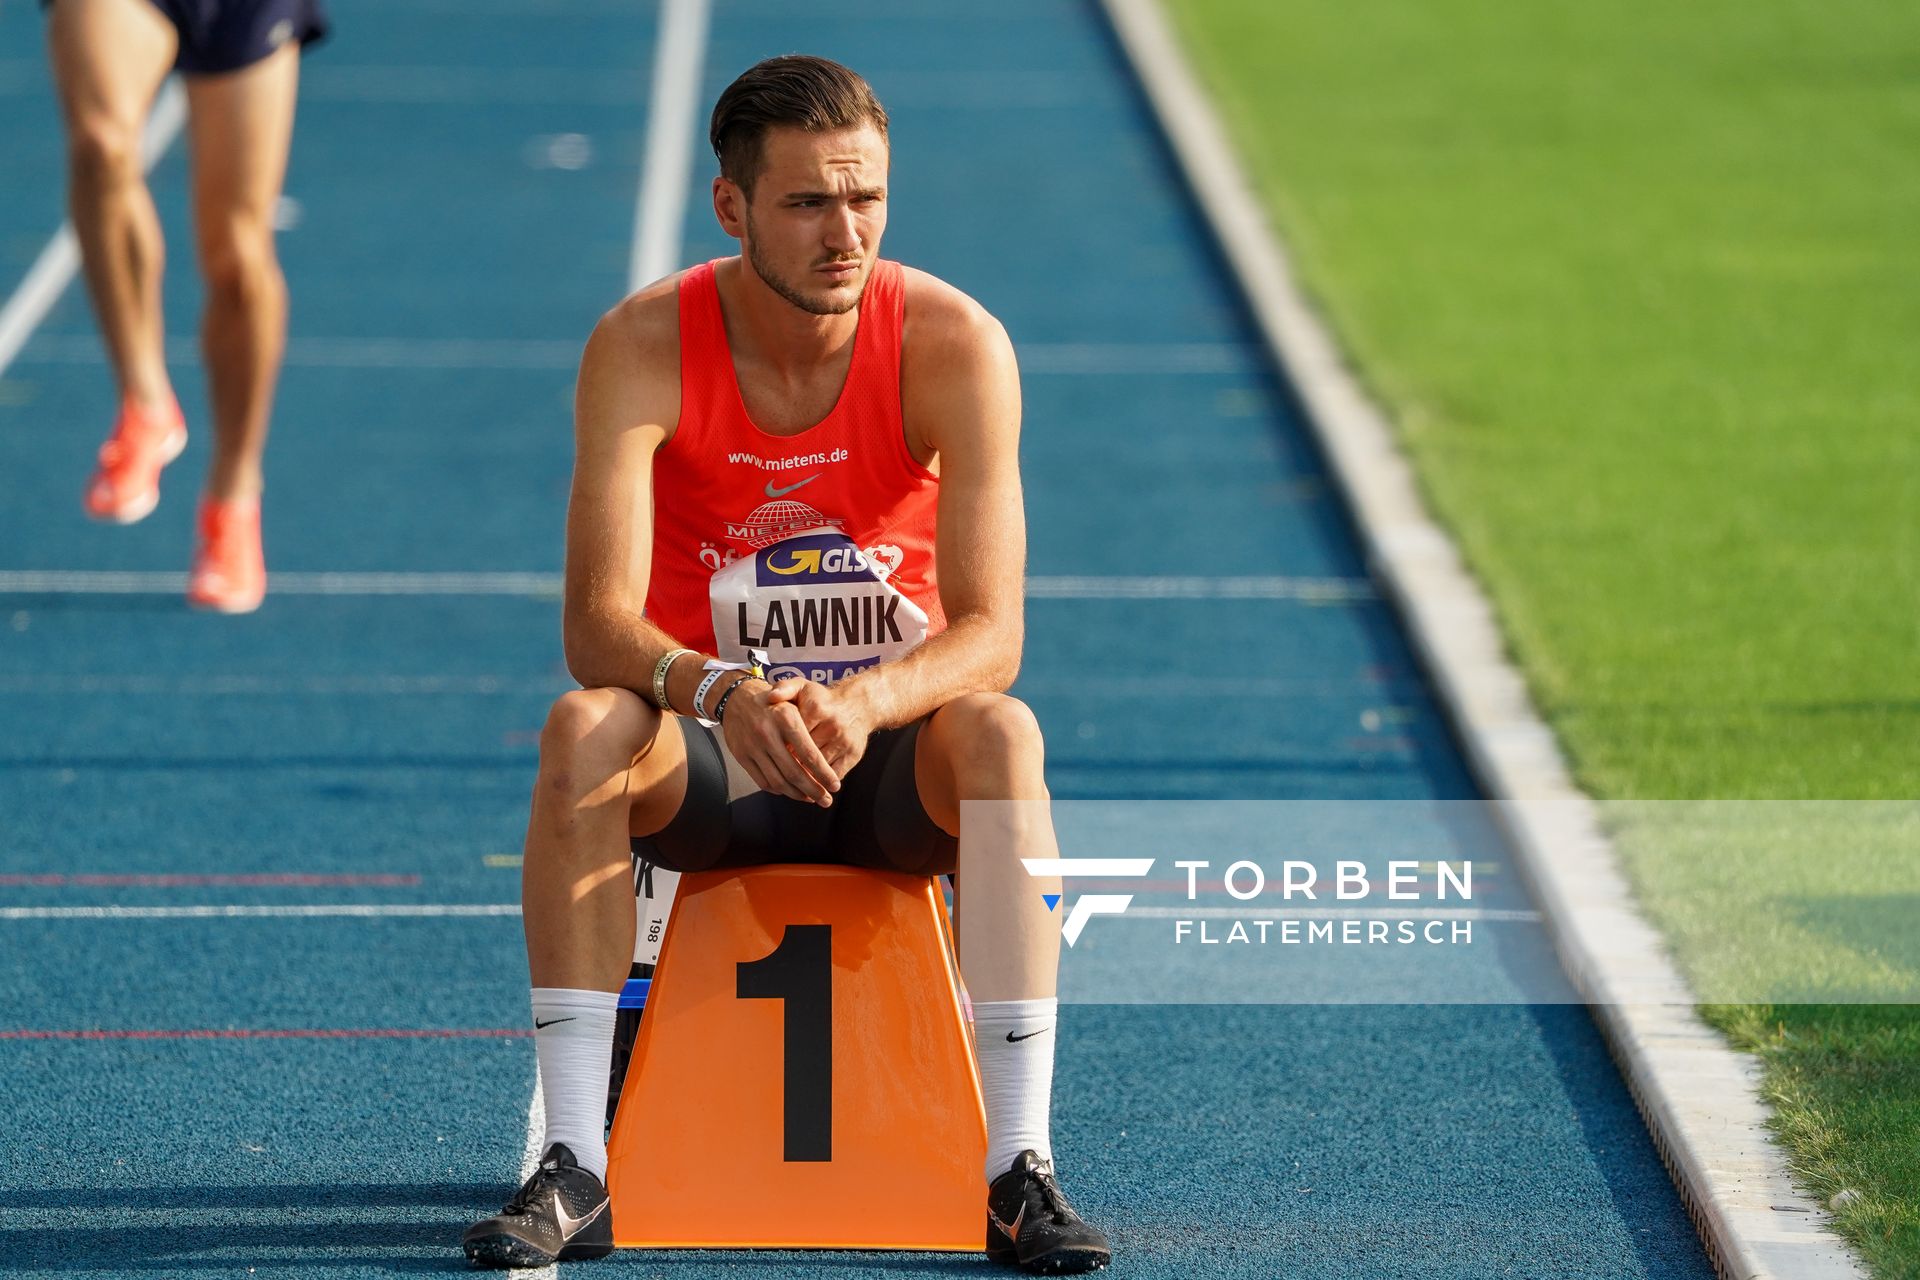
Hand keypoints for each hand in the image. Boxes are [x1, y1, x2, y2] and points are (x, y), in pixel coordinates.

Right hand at [720, 677, 840, 805]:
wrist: (736, 697)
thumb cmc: (774, 701)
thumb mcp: (794, 697)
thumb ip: (812, 720)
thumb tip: (826, 751)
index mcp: (785, 718)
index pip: (809, 754)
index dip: (824, 773)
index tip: (835, 785)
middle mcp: (767, 733)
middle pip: (794, 772)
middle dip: (813, 790)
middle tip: (826, 800)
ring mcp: (752, 746)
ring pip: (778, 781)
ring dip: (797, 794)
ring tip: (811, 798)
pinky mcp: (741, 756)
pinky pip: (762, 781)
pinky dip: (778, 790)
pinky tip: (790, 791)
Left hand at [766, 679, 876, 779]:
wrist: (858, 705)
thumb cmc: (823, 699)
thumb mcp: (802, 686)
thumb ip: (784, 688)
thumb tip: (771, 697)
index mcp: (816, 709)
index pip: (791, 735)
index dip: (779, 747)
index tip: (770, 753)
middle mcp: (832, 726)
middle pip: (804, 754)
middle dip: (789, 765)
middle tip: (777, 772)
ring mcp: (844, 742)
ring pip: (818, 769)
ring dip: (804, 778)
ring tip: (790, 782)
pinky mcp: (853, 755)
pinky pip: (833, 775)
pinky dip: (821, 782)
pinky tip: (809, 783)